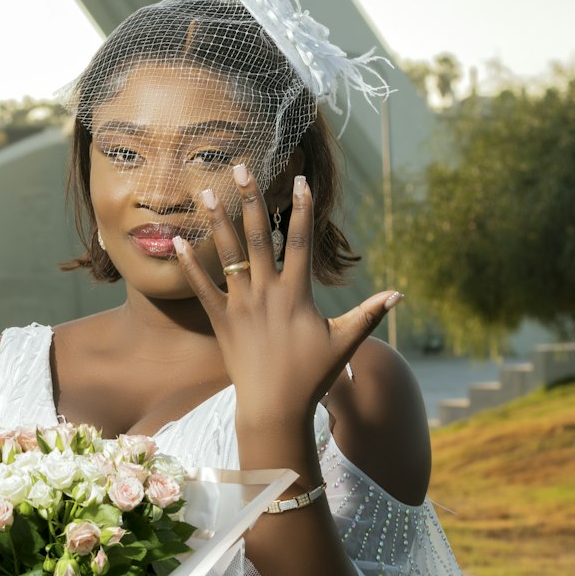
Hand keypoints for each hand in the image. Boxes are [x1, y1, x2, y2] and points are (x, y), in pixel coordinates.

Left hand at [172, 165, 401, 425]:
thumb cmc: (312, 377)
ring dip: (216, 221)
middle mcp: (267, 293)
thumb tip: (399, 295)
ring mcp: (241, 306)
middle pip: (257, 236)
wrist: (275, 408)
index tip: (299, 182)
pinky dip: (188, 266)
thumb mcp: (344, 343)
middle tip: (241, 166)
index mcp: (296, 294)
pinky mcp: (221, 322)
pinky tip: (175, 242)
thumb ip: (369, 315)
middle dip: (250, 198)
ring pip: (227, 256)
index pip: (299, 242)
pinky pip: (201, 289)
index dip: (300, 210)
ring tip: (204, 191)